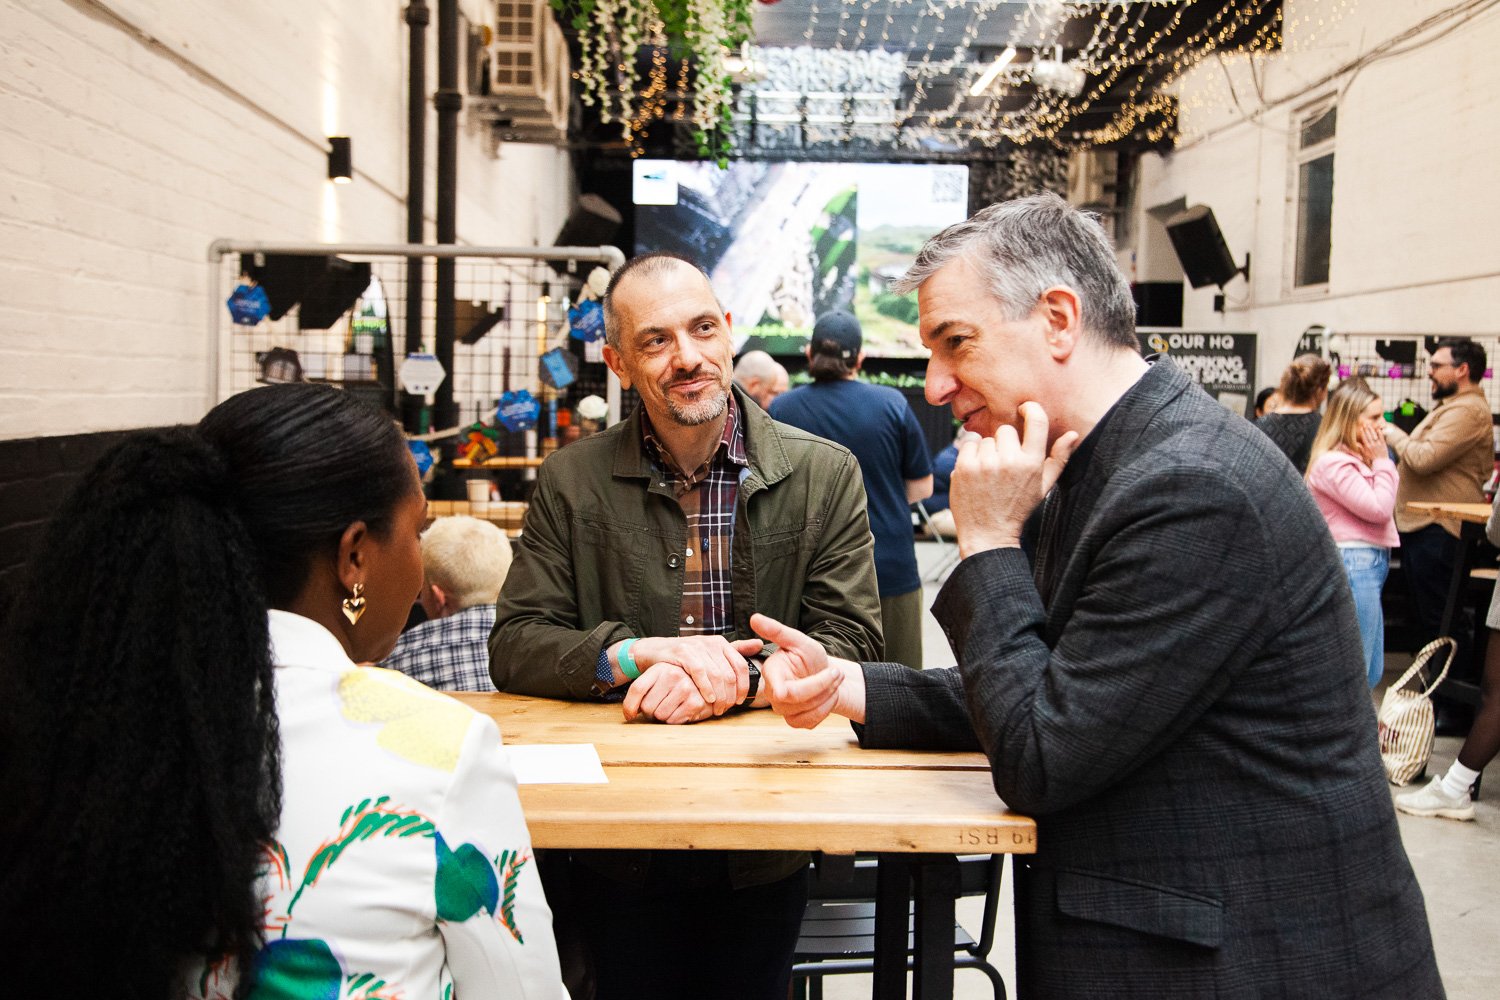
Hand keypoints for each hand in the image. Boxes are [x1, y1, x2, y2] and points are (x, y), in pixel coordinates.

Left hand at [621, 664, 714, 723]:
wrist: (707, 685)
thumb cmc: (677, 685)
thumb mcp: (657, 681)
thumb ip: (640, 693)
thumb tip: (628, 716)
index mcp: (660, 668)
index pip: (637, 689)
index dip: (629, 707)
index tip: (630, 715)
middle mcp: (673, 674)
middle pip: (646, 706)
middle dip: (651, 712)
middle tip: (661, 707)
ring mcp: (685, 687)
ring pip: (659, 715)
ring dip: (663, 717)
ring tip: (673, 708)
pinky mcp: (695, 702)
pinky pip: (673, 721)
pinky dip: (675, 720)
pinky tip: (682, 711)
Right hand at [629, 634, 762, 709]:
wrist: (656, 652)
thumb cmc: (686, 657)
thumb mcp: (711, 653)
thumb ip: (736, 650)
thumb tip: (759, 644)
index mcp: (721, 643)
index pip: (741, 667)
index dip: (743, 687)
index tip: (740, 701)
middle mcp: (711, 643)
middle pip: (730, 674)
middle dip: (730, 696)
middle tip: (726, 709)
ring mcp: (697, 646)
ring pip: (717, 675)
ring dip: (719, 696)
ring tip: (716, 709)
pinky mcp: (683, 652)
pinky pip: (700, 672)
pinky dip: (706, 688)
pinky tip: (707, 699)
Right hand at [750, 613, 864, 727]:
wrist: (822, 673)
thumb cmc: (808, 656)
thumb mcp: (798, 640)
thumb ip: (777, 631)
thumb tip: (754, 618)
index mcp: (771, 672)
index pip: (777, 687)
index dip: (789, 688)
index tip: (796, 686)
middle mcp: (773, 693)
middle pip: (797, 698)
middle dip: (822, 685)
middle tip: (838, 672)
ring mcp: (782, 710)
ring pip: (807, 710)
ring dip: (827, 695)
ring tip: (835, 679)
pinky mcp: (794, 721)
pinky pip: (811, 721)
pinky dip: (826, 708)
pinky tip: (828, 695)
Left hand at [950, 402, 1079, 557]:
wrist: (988, 534)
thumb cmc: (1018, 509)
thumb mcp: (1044, 486)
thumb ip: (1059, 458)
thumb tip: (1073, 433)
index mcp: (1032, 463)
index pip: (1037, 421)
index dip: (1030, 408)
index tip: (1024, 408)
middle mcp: (1009, 460)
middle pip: (1005, 430)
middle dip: (1004, 443)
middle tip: (1004, 465)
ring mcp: (985, 463)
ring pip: (985, 439)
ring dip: (987, 451)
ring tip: (990, 474)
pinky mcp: (964, 467)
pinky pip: (968, 444)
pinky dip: (970, 455)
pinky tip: (976, 473)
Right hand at [1357, 423, 1384, 464]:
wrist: (1381, 463)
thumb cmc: (1372, 460)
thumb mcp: (1365, 455)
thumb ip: (1361, 448)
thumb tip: (1356, 443)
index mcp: (1367, 447)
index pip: (1364, 438)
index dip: (1363, 432)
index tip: (1361, 428)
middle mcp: (1372, 445)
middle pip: (1369, 435)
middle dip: (1366, 429)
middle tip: (1365, 424)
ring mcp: (1378, 444)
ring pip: (1374, 435)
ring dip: (1371, 430)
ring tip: (1369, 425)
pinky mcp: (1383, 445)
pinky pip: (1381, 438)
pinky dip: (1379, 433)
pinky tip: (1378, 429)